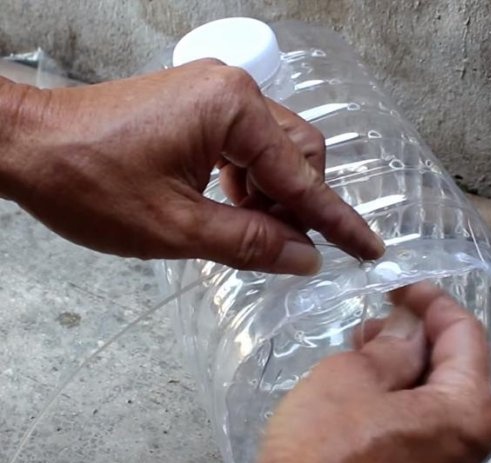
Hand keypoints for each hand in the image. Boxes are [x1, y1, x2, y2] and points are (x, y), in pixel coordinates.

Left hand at [0, 61, 382, 273]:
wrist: (26, 145)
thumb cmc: (88, 181)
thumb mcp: (176, 228)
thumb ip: (251, 242)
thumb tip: (306, 258)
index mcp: (233, 110)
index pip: (302, 178)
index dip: (337, 222)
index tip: (369, 249)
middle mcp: (233, 90)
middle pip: (300, 153)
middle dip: (299, 203)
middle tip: (282, 245)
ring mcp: (215, 93)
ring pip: (277, 148)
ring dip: (273, 193)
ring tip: (245, 226)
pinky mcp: (200, 104)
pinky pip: (248, 143)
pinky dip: (251, 179)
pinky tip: (229, 204)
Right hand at [252, 282, 490, 462]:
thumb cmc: (324, 458)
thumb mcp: (351, 381)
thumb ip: (391, 346)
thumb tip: (410, 326)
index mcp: (468, 411)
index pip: (466, 333)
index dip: (432, 300)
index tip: (401, 284)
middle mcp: (473, 444)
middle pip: (455, 367)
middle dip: (416, 334)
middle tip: (375, 320)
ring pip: (436, 397)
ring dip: (404, 366)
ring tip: (362, 351)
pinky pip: (422, 426)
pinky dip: (399, 398)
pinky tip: (365, 391)